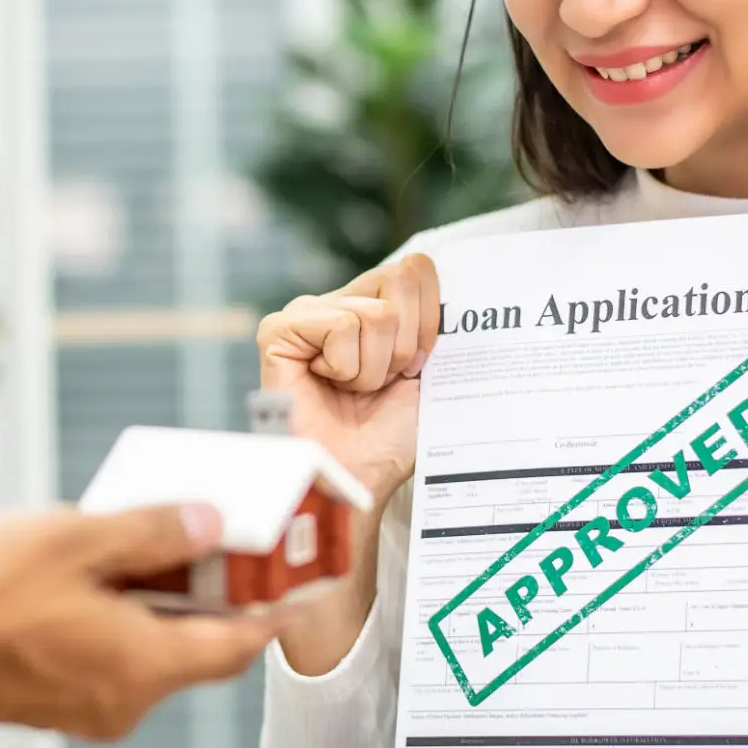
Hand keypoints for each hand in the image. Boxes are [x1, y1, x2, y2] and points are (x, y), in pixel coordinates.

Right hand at [0, 504, 278, 738]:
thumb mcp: (72, 540)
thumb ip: (151, 532)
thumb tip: (210, 523)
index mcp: (143, 666)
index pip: (239, 643)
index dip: (275, 607)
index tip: (300, 582)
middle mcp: (123, 699)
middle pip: (195, 644)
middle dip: (212, 591)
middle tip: (220, 536)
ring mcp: (84, 706)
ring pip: (148, 647)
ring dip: (157, 598)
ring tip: (140, 537)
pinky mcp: (49, 699)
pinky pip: (108, 653)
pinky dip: (116, 613)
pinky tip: (87, 569)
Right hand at [254, 253, 441, 673]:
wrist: (354, 478)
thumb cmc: (387, 439)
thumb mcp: (430, 376)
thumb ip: (442, 327)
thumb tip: (468, 292)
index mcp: (373, 305)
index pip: (418, 268)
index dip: (430, 320)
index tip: (416, 367)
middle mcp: (339, 302)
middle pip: (400, 279)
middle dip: (406, 344)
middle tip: (381, 383)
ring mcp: (307, 313)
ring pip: (375, 314)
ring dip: (375, 367)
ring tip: (352, 391)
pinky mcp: (279, 331)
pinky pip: (340, 327)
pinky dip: (346, 367)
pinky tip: (328, 386)